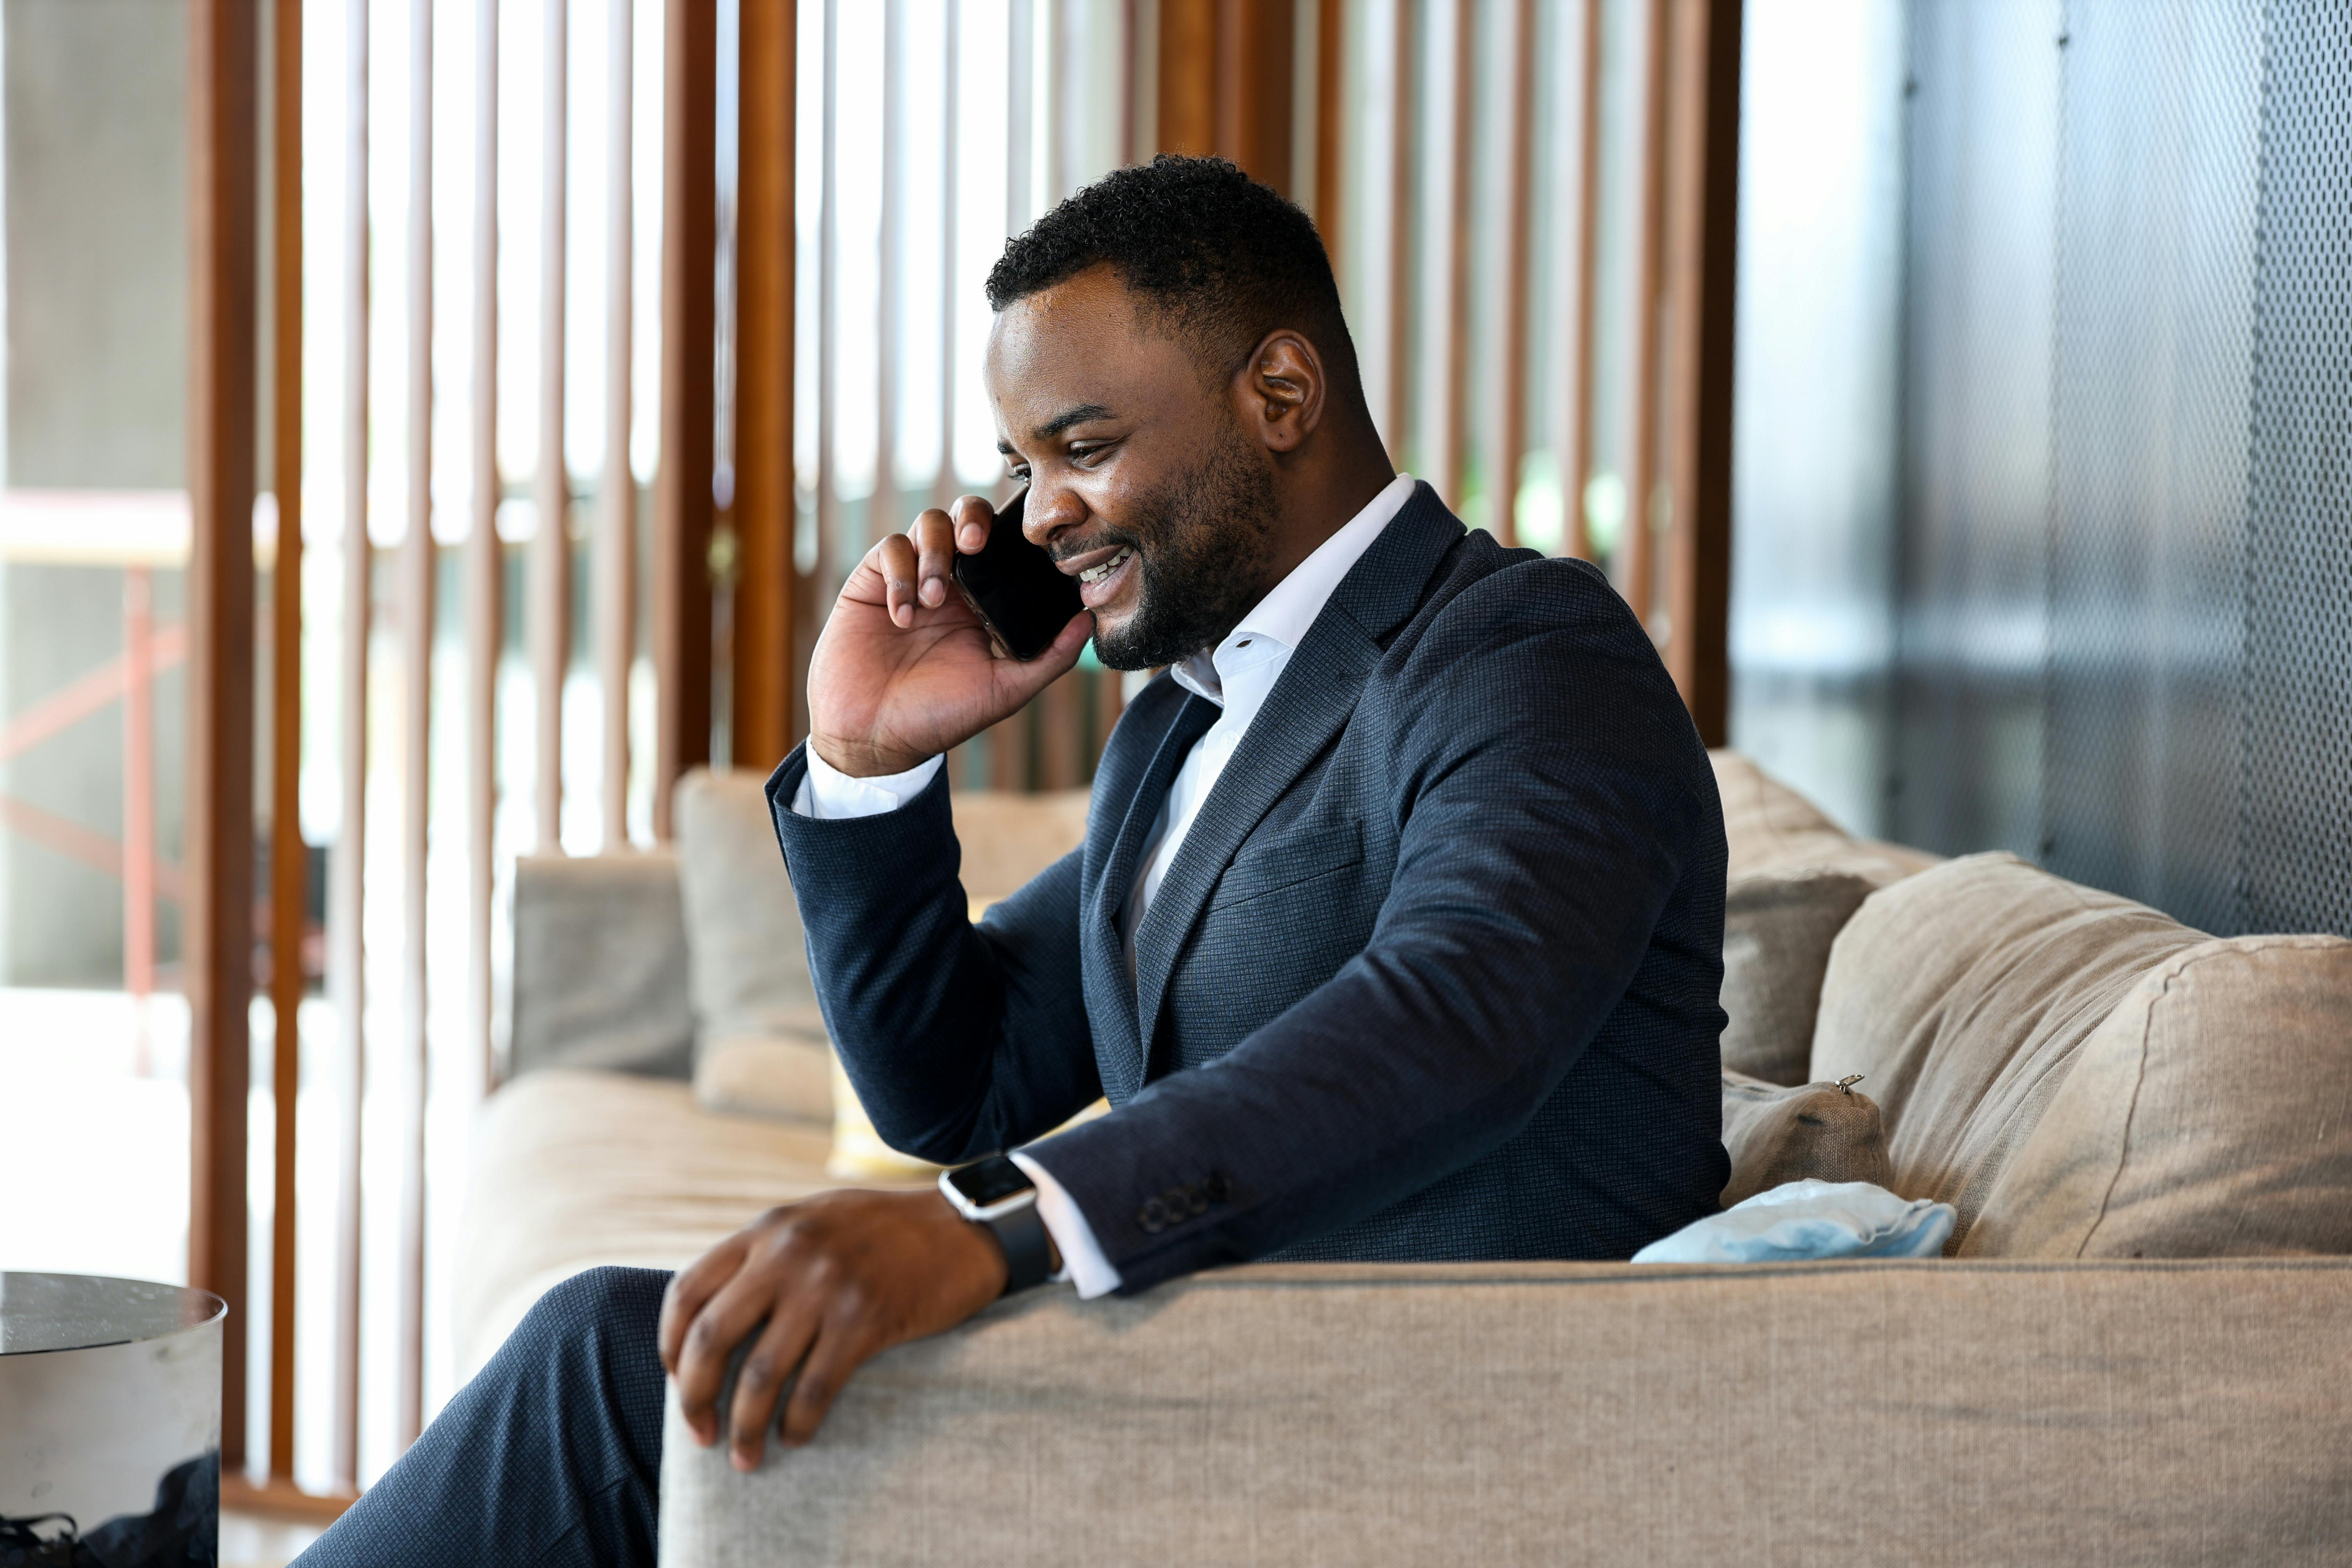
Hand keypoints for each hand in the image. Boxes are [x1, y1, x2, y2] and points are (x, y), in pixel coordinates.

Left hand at [658, 1188, 1007, 1466]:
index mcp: (767, 1229)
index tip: (675, 1380)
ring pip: (760, 1374)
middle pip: (710, 1337)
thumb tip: (714, 1317)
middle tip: (699, 1432)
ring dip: (743, 1426)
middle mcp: (787, 1253)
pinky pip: (815, 1388)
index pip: (688, 1290)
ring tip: (743, 1456)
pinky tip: (795, 1437)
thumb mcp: (812, 1222)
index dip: (668, 1345)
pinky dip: (798, 1424)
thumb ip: (765, 1255)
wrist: (962, 1228)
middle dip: (693, 1396)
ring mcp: (826, 1286)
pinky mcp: (866, 1319)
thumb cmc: (885, 1231)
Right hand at [805, 495, 1093, 776]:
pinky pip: (890, 550)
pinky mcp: (872, 582)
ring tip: (933, 599)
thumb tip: (1090, 619)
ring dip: (935, 552)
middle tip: (975, 544)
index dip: (1014, 533)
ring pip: (929, 523)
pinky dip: (900, 575)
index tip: (1024, 545)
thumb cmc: (939, 717)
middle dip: (973, 518)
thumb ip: (1051, 657)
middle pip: (966, 516)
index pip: (1005, 546)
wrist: (874, 736)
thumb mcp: (1005, 690)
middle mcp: (951, 583)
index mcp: (985, 601)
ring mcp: (912, 578)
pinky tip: (902, 616)